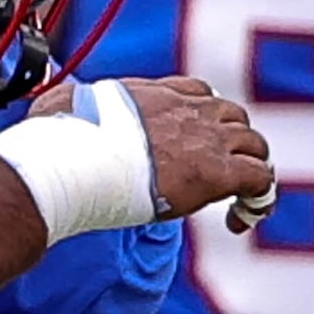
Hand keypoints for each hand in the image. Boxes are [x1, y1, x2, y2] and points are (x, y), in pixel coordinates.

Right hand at [30, 75, 273, 233]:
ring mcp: (206, 139)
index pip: (199, 93)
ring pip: (255, 146)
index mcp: (155, 94)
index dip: (202, 117)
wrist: (69, 164)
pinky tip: (238, 221)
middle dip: (230, 144)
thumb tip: (52, 109)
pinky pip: (260, 180)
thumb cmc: (56, 142)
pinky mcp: (216, 172)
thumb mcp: (60, 107)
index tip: (190, 143)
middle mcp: (188, 110)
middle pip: (233, 117)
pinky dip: (258, 200)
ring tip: (234, 202)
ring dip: (249, 170)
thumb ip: (70, 105)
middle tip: (214, 175)